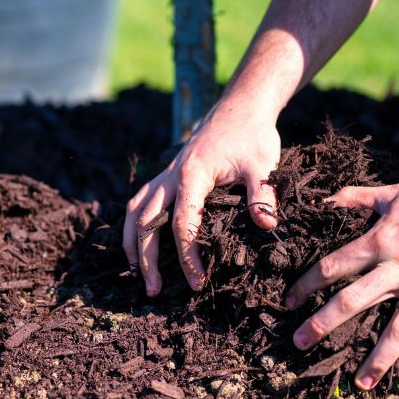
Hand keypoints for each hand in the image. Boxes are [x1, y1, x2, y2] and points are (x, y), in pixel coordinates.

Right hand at [124, 99, 281, 295]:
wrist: (240, 107)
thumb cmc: (253, 136)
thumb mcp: (263, 164)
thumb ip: (263, 195)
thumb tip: (266, 226)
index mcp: (192, 175)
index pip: (182, 223)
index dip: (187, 256)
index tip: (197, 282)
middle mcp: (171, 176)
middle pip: (146, 222)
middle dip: (147, 259)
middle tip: (154, 291)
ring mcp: (165, 175)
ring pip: (135, 212)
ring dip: (132, 244)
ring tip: (136, 274)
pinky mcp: (166, 175)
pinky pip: (140, 202)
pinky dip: (134, 225)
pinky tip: (138, 245)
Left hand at [282, 171, 398, 391]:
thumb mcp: (392, 192)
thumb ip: (356, 197)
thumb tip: (325, 199)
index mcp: (379, 241)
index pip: (332, 267)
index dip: (307, 285)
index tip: (289, 302)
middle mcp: (398, 267)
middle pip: (352, 301)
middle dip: (322, 324)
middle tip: (299, 344)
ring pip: (397, 329)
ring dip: (378, 359)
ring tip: (362, 384)